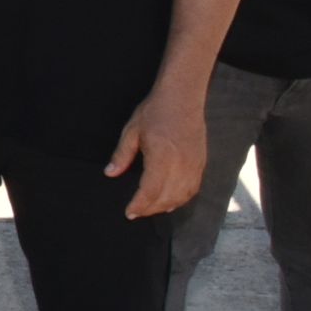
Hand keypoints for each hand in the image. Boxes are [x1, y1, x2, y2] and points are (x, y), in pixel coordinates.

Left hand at [106, 83, 205, 217]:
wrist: (183, 98)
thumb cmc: (155, 111)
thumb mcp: (132, 131)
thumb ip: (122, 155)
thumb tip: (110, 174)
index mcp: (161, 157)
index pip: (150, 191)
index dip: (139, 205)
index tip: (129, 212)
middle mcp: (180, 165)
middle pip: (166, 198)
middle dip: (150, 209)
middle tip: (136, 212)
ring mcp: (194, 165)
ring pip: (181, 196)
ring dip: (166, 206)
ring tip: (151, 209)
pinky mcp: (201, 163)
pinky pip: (193, 189)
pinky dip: (182, 199)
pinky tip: (171, 201)